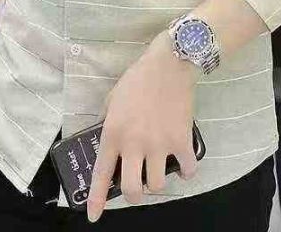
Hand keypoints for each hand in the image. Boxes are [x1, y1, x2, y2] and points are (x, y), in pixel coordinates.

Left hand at [86, 30, 201, 221]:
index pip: (101, 174)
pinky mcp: (182, 141)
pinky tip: (182, 164)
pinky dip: (186, 171)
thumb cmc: (137, 79)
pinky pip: (187, 170)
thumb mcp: (112, 98)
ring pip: (158, 184)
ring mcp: (160, 145)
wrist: (169, 64)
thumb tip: (108, 141)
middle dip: (133, 195)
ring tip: (157, 167)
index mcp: (113, 133)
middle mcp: (135, 144)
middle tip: (136, 187)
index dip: (96, 199)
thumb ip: (107, 121)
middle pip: (133, 190)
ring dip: (157, 180)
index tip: (93, 215)